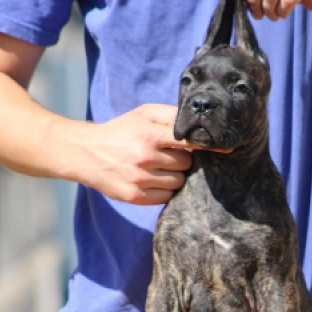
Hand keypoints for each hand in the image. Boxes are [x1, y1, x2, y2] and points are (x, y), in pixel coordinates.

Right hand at [70, 104, 199, 204]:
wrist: (86, 153)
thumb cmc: (121, 131)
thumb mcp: (143, 114)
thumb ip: (171, 115)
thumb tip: (200, 121)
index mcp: (149, 135)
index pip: (188, 141)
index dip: (207, 144)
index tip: (226, 148)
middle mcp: (145, 157)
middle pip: (186, 164)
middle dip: (182, 159)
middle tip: (169, 155)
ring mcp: (139, 179)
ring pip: (178, 182)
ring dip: (174, 175)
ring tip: (159, 167)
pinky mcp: (134, 196)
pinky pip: (166, 197)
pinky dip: (164, 190)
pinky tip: (154, 180)